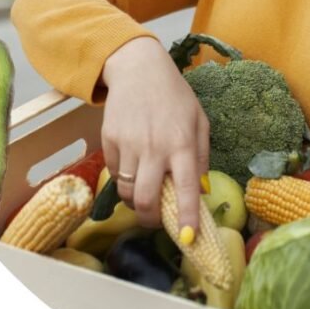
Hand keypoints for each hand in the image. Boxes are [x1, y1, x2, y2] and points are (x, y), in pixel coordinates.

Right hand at [100, 37, 209, 233]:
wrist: (138, 69)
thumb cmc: (174, 97)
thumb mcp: (199, 122)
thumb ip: (201, 157)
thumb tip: (200, 191)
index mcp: (182, 143)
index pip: (186, 188)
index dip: (187, 217)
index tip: (187, 239)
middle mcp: (154, 146)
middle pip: (147, 199)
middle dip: (150, 220)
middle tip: (156, 221)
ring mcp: (128, 144)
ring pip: (128, 191)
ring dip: (137, 202)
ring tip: (145, 195)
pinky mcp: (109, 140)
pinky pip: (116, 174)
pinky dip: (125, 181)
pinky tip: (134, 170)